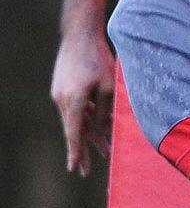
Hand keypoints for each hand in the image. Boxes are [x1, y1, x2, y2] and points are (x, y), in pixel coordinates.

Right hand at [50, 31, 114, 175]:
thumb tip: (105, 127)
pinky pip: (77, 108)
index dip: (76, 152)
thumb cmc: (98, 58)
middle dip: (84, 151)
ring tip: (106, 152)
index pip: (75, 133)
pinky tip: (99, 128)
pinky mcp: (63, 88)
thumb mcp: (109, 85)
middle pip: (76, 130)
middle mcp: (62, 100)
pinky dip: (87, 118)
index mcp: (73, 101)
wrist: (79, 34)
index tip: (74, 169)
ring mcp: (60, 94)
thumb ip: (107, 109)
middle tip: (87, 172)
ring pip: (78, 120)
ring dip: (91, 134)